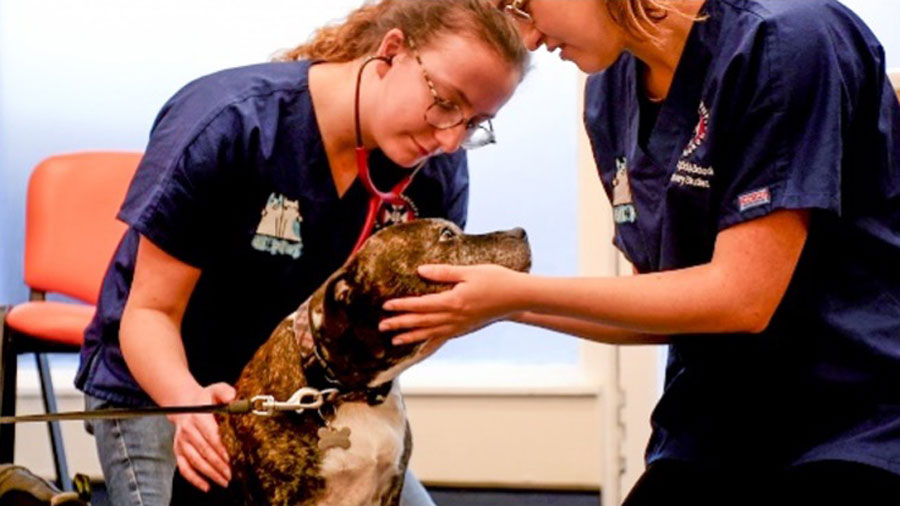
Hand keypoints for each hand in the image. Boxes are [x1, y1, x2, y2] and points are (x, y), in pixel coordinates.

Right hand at [168, 382, 235, 491]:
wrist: (184, 403)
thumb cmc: (205, 398)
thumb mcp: (216, 389)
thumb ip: (225, 391)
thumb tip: (233, 397)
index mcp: (198, 415)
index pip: (210, 434)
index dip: (220, 447)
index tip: (231, 458)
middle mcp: (187, 430)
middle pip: (204, 450)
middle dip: (218, 464)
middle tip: (232, 474)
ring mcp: (181, 442)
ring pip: (195, 461)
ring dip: (210, 473)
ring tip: (224, 481)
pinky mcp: (178, 450)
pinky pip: (184, 467)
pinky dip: (194, 479)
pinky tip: (206, 486)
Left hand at [379, 264, 525, 343]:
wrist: (517, 297)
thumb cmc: (495, 280)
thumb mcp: (469, 271)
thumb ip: (444, 272)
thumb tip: (421, 271)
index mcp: (453, 301)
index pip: (421, 304)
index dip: (402, 306)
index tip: (386, 306)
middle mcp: (454, 317)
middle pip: (421, 321)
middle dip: (400, 324)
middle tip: (381, 327)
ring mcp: (459, 326)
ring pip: (430, 333)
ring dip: (411, 337)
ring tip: (395, 341)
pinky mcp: (465, 329)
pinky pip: (443, 339)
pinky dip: (429, 344)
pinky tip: (420, 349)